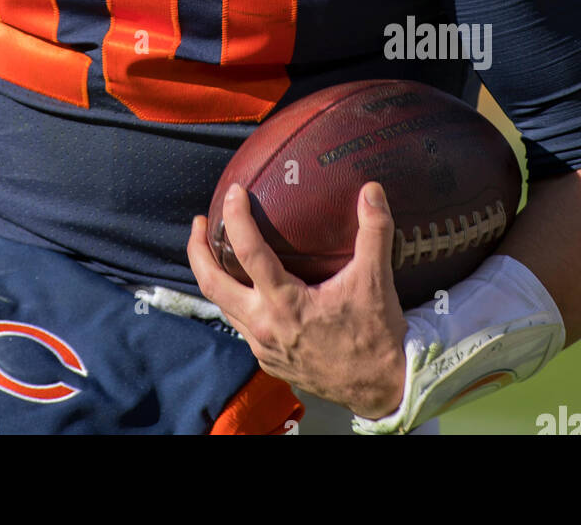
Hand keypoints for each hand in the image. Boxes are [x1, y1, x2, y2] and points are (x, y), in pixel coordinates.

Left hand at [188, 180, 407, 418]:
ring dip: (214, 276)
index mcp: (286, 304)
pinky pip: (241, 325)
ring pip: (224, 307)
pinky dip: (235, 300)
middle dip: (198, 251)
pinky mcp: (269, 361)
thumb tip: (371, 190)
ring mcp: (263, 347)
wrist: (383, 389)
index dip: (236, 218)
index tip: (233, 193)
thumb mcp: (376, 281)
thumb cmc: (376, 335)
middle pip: (212, 284)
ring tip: (216, 249)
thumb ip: (374, 231)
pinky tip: (247, 287)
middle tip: (200, 222)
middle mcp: (265, 326)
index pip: (248, 253)